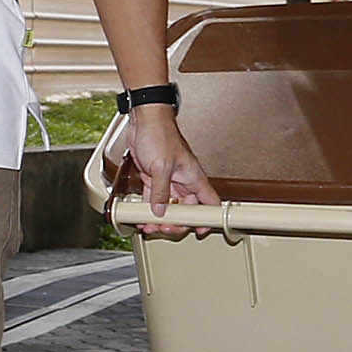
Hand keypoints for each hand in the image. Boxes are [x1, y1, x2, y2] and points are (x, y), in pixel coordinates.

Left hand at [123, 106, 219, 236]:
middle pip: (186, 209)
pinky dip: (148, 209)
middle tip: (165, 229)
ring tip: (149, 226)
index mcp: (193, 177)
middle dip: (176, 222)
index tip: (202, 230)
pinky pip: (154, 199)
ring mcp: (169, 180)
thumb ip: (161, 191)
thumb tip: (160, 211)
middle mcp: (183, 181)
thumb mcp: (161, 166)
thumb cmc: (159, 135)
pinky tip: (142, 216)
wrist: (144, 121)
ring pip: (169, 207)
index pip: (210, 202)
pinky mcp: (154, 178)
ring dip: (159, 218)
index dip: (209, 218)